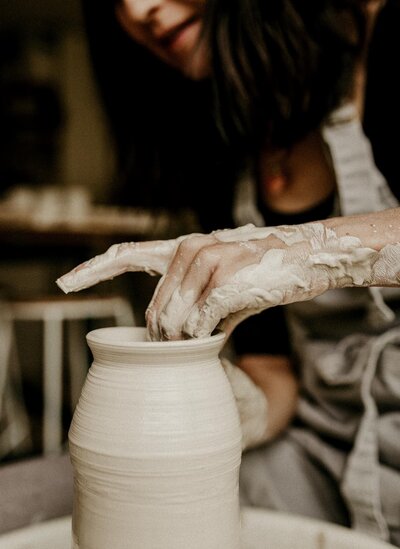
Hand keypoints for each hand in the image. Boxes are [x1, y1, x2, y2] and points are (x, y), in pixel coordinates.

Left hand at [57, 218, 383, 339]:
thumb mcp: (222, 281)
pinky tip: (226, 329)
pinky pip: (201, 327)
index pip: (127, 253)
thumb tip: (171, 336)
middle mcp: (189, 248)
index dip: (93, 269)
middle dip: (165, 337)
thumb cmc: (261, 273)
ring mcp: (206, 262)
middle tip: (187, 345)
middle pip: (156, 311)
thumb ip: (192, 299)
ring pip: (175, 323)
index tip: (64, 283)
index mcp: (182, 247)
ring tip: (212, 335)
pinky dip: (210, 338)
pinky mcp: (224, 283)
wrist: (306, 256)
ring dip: (189, 342)